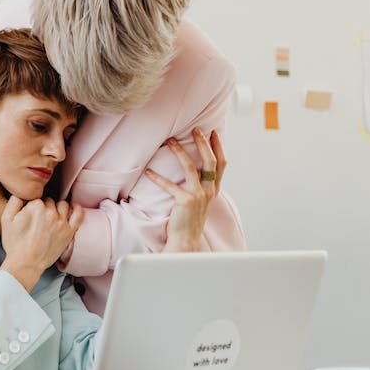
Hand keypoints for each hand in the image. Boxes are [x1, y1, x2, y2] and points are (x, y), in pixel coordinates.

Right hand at [0, 196, 83, 291]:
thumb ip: (14, 201)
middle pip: (49, 201)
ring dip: (57, 208)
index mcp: (35, 207)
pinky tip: (72, 207)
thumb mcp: (6, 219)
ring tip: (50, 217)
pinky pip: (79, 214)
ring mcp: (61, 222)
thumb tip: (22, 192)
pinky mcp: (69, 231)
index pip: (36, 197)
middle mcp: (50, 212)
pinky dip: (77, 208)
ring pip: (63, 205)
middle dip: (44, 207)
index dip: (31, 206)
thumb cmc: (15, 244)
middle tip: (38, 220)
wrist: (25, 264)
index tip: (29, 214)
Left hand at [145, 128, 226, 251]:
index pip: (221, 164)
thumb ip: (201, 186)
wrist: (186, 240)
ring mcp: (199, 196)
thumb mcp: (200, 201)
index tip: (214, 132)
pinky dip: (157, 177)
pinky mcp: (185, 201)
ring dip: (180, 152)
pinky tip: (148, 171)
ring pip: (191, 168)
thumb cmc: (190, 220)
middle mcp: (209, 191)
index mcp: (214, 190)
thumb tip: (196, 169)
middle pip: (211, 161)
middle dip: (204, 143)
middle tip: (196, 129)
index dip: (219, 147)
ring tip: (170, 141)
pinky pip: (170, 185)